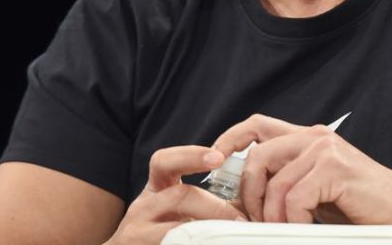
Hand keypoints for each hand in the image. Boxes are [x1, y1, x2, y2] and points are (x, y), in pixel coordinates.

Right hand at [105, 146, 245, 244]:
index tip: (219, 157)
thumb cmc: (164, 233)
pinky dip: (195, 244)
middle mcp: (141, 208)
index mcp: (156, 190)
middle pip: (179, 196)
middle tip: (242, 220)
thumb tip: (256, 199)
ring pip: (177, 228)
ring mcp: (135, 233)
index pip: (164, 161)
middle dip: (216, 208)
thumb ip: (215, 202)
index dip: (191, 156)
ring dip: (209, 231)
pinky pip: (170, 244)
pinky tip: (212, 243)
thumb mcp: (183, 212)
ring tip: (232, 234)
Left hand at [212, 115, 391, 224]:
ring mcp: (326, 150)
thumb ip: (290, 182)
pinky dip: (295, 221)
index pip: (257, 126)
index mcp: (310, 139)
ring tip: (287, 230)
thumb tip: (247, 197)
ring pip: (274, 183)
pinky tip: (307, 229)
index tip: (214, 163)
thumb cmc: (363, 205)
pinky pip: (294, 199)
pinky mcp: (335, 168)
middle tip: (257, 220)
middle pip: (257, 155)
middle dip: (248, 194)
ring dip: (273, 216)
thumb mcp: (318, 191)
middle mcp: (316, 138)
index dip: (229, 139)